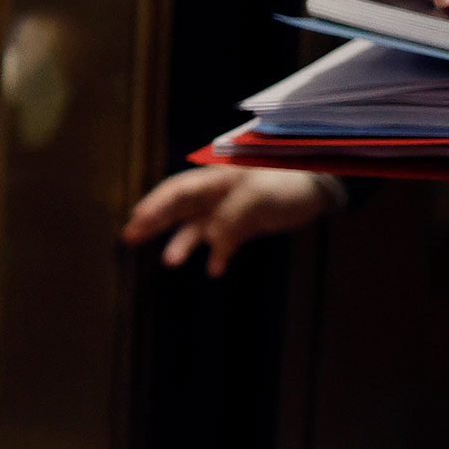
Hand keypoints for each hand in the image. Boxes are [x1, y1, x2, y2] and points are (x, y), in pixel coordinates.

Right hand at [122, 166, 339, 276]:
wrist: (318, 188)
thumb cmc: (287, 181)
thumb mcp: (260, 195)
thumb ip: (232, 216)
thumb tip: (211, 240)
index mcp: (214, 179)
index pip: (177, 191)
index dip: (155, 205)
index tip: (136, 219)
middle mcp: (214, 194)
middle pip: (177, 208)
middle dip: (153, 222)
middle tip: (129, 237)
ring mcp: (227, 210)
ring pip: (196, 227)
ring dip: (182, 244)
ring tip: (169, 261)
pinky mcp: (242, 225)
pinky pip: (223, 242)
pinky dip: (217, 255)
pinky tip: (214, 269)